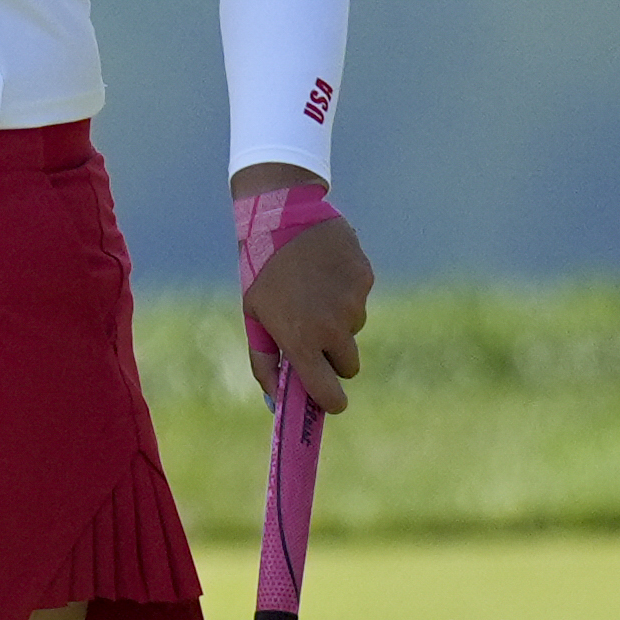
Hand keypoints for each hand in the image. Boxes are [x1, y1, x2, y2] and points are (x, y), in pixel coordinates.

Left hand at [241, 209, 373, 413]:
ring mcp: (352, 301)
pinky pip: (359, 299)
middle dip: (333, 358)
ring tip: (312, 290)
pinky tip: (324, 271)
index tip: (330, 401)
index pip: (330, 392)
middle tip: (311, 333)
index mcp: (301, 340)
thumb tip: (276, 404)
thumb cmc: (261, 272)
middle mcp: (332, 326)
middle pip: (348, 365)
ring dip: (338, 320)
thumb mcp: (254, 318)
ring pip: (354, 328)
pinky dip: (345, 292)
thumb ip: (265, 364)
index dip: (331, 402)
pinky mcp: (365, 278)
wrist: (282, 216)